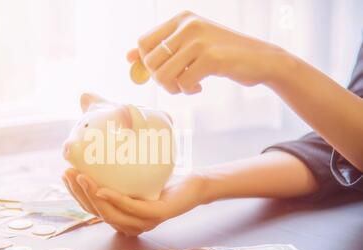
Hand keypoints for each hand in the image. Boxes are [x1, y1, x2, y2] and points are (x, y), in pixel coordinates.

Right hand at [62, 168, 204, 235]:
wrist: (192, 184)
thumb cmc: (160, 177)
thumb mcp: (131, 171)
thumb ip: (112, 163)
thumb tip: (93, 123)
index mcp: (120, 216)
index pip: (92, 208)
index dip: (75, 194)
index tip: (64, 174)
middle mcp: (128, 224)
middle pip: (96, 212)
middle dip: (78, 193)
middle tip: (67, 173)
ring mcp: (142, 222)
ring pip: (109, 213)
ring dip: (91, 195)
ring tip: (80, 177)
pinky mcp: (156, 215)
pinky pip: (131, 208)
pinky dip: (114, 199)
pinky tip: (101, 189)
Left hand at [127, 10, 284, 93]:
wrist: (261, 60)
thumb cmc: (223, 55)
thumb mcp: (190, 47)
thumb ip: (160, 50)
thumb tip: (127, 57)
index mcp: (181, 19)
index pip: (143, 42)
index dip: (147, 63)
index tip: (163, 71)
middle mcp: (188, 25)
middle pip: (150, 61)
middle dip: (160, 79)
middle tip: (177, 82)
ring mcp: (200, 41)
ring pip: (163, 75)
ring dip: (173, 87)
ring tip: (187, 85)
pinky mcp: (211, 58)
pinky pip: (183, 83)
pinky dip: (188, 90)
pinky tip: (199, 86)